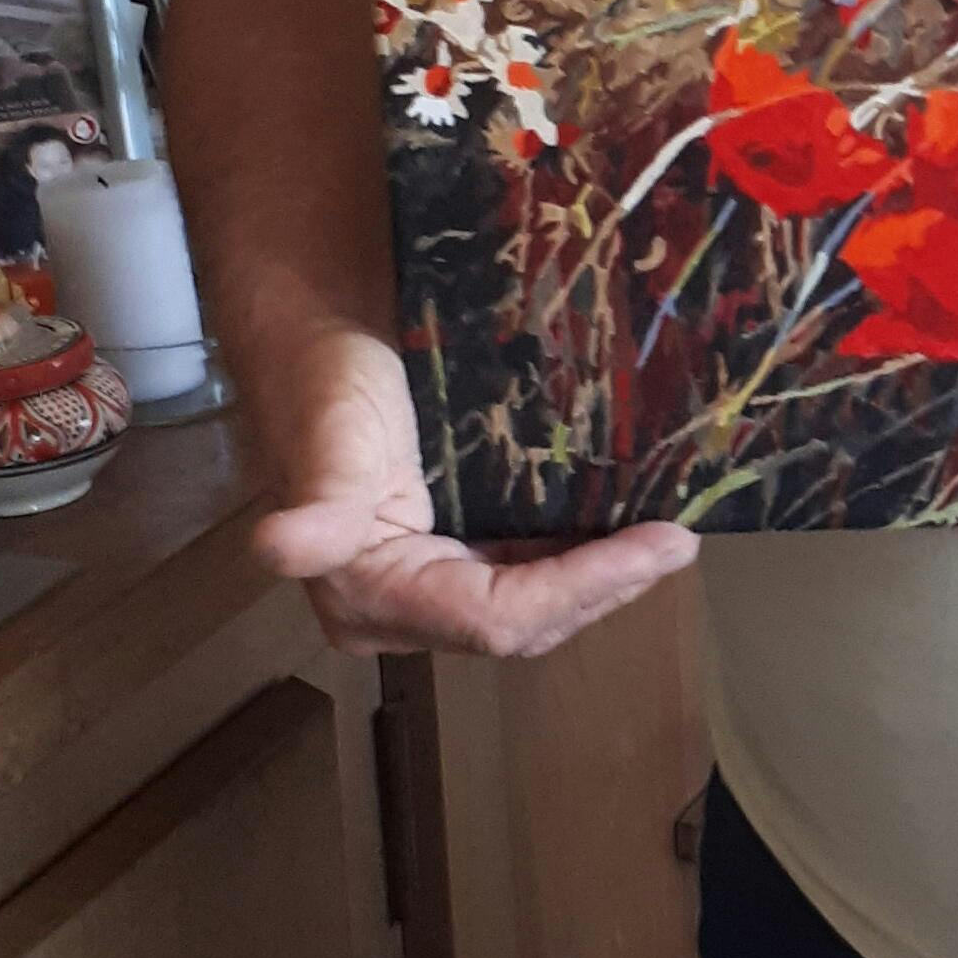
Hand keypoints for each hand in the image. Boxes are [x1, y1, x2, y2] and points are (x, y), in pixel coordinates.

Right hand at [250, 321, 696, 656]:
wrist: (316, 331)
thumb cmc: (322, 378)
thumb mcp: (326, 437)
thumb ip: (318, 503)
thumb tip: (279, 547)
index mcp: (366, 601)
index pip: (496, 621)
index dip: (582, 591)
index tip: (661, 546)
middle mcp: (398, 611)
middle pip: (523, 626)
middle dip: (605, 588)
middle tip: (679, 540)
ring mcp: (429, 584)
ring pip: (534, 606)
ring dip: (602, 578)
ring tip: (666, 538)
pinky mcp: (455, 552)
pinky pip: (529, 573)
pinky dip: (581, 557)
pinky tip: (624, 528)